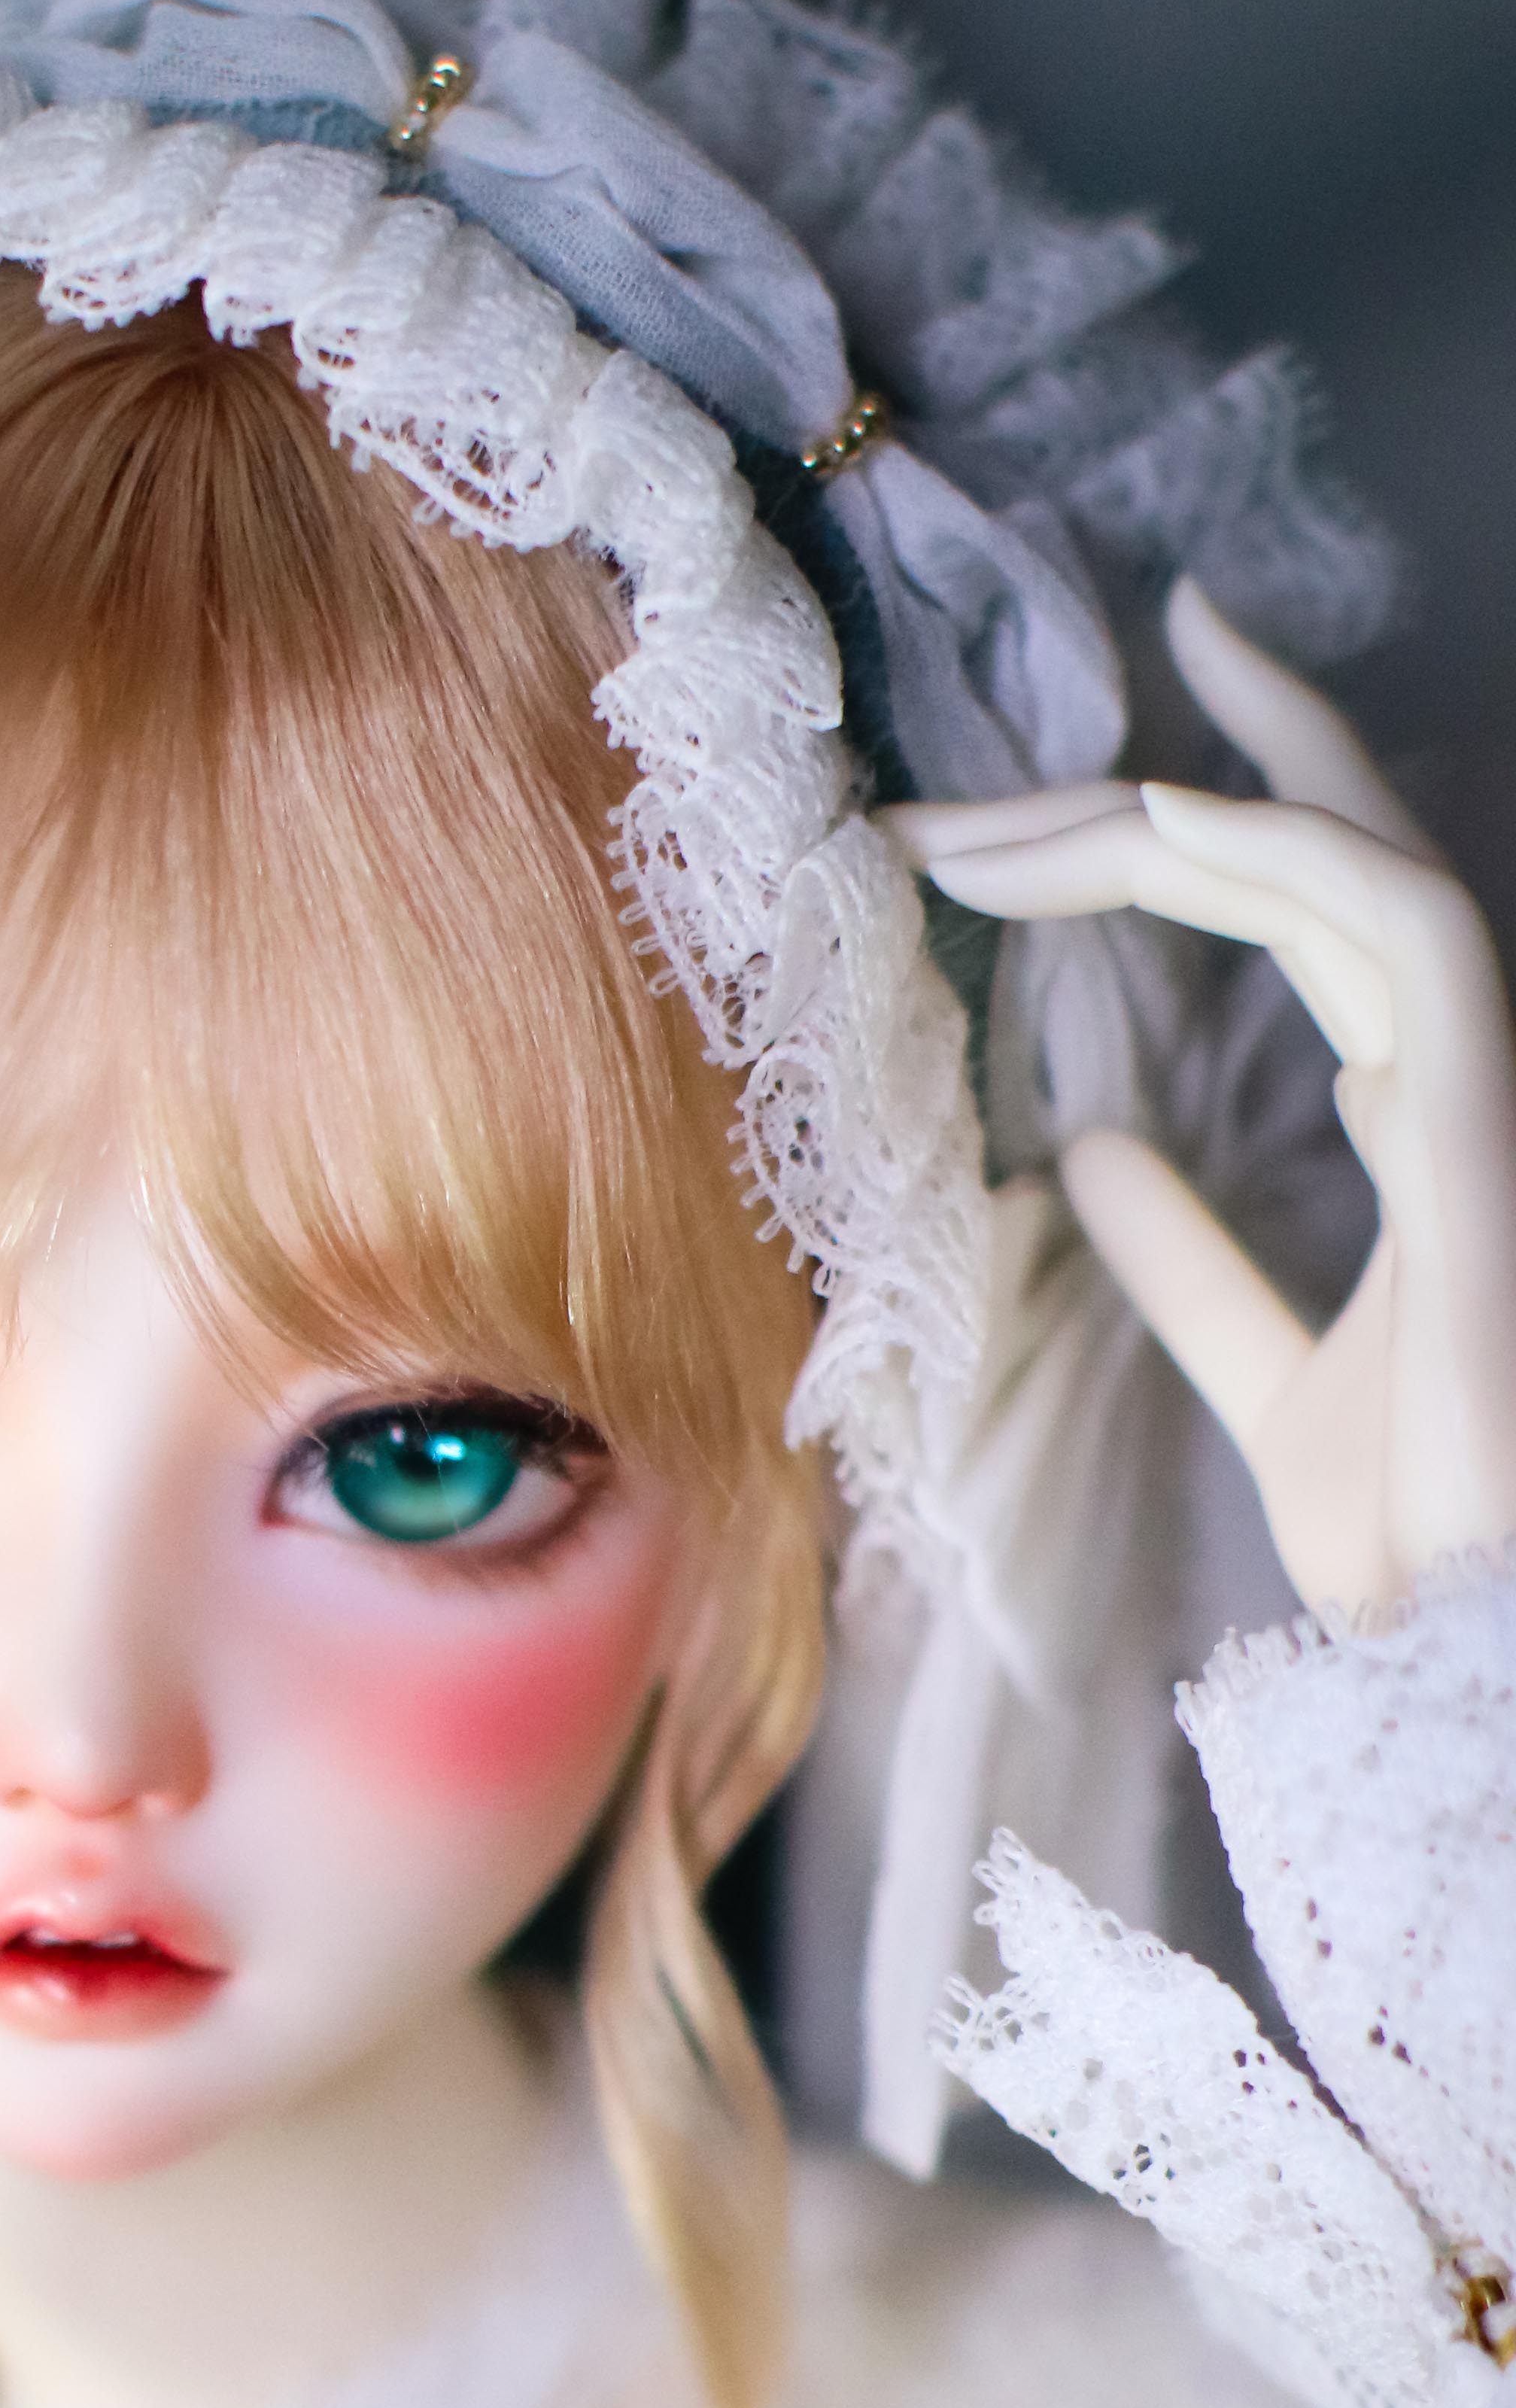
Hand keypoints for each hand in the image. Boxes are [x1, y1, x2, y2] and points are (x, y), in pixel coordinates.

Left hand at [882, 580, 1515, 1615]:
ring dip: (1157, 818)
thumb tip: (1096, 1159)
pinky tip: (1151, 826)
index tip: (1066, 764)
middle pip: (1305, 861)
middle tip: (945, 802)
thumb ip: (1197, 1269)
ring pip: (1337, 860)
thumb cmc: (1420, 1537)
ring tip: (983, 828)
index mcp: (1420, 1121)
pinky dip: (1282, 853)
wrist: (1477, 1643)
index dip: (1220, 802)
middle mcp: (1462, 1075)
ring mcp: (1488, 1091)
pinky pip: (1402, 926)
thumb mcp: (1266, 1383)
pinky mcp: (1486, 1128)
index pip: (1317, 912)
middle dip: (1126, 801)